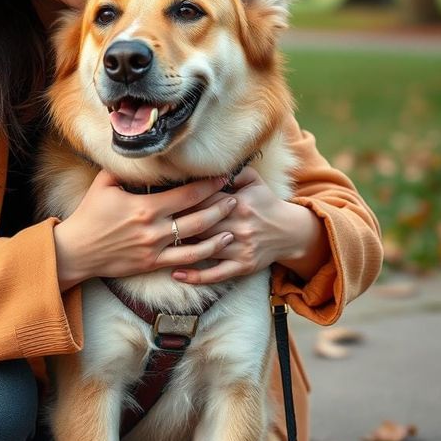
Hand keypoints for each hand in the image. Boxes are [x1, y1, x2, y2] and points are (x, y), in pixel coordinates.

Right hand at [52, 170, 237, 288]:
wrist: (79, 249)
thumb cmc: (89, 215)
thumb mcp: (103, 184)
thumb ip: (123, 170)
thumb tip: (138, 154)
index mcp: (145, 206)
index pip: (185, 194)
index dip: (207, 185)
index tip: (222, 177)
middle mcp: (155, 228)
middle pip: (198, 217)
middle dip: (220, 206)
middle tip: (236, 197)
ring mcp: (156, 248)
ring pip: (197, 241)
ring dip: (219, 232)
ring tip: (234, 224)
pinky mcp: (154, 264)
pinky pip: (185, 261)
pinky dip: (204, 254)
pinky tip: (217, 248)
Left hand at [169, 166, 322, 285]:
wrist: (290, 232)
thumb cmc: (265, 202)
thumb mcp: (253, 180)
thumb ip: (232, 170)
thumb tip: (211, 165)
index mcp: (238, 203)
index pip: (203, 200)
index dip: (181, 200)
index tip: (160, 200)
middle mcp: (238, 226)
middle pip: (200, 224)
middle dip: (175, 224)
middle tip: (150, 224)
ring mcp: (240, 248)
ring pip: (205, 249)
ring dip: (181, 248)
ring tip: (155, 246)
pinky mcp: (243, 266)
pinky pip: (217, 274)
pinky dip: (196, 276)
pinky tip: (176, 274)